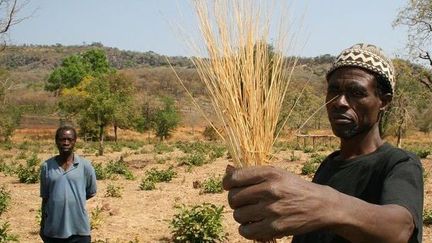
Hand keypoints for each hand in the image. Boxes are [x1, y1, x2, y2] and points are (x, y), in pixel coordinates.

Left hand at [223, 165, 338, 240]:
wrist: (321, 205)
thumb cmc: (294, 188)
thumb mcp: (277, 173)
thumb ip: (252, 173)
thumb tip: (227, 171)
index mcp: (269, 173)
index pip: (235, 178)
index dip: (227, 183)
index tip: (230, 187)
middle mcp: (270, 190)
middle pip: (234, 198)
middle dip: (235, 201)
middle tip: (244, 202)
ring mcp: (272, 210)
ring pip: (238, 215)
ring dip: (241, 215)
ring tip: (251, 214)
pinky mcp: (276, 227)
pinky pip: (246, 231)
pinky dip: (246, 229)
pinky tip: (253, 224)